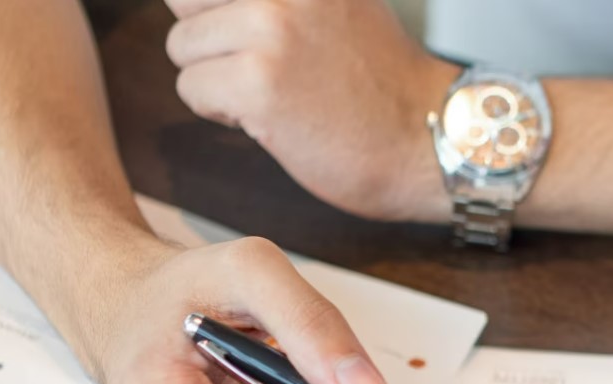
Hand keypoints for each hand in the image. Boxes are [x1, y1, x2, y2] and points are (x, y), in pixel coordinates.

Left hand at [166, 0, 455, 221]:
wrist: (429, 140)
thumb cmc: (382, 85)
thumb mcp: (337, 5)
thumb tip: (197, 0)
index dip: (214, 8)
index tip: (249, 37)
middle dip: (208, 36)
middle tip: (257, 65)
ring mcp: (270, 30)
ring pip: (183, 46)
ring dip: (215, 78)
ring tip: (271, 94)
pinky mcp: (258, 83)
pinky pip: (191, 88)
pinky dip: (219, 112)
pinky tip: (267, 119)